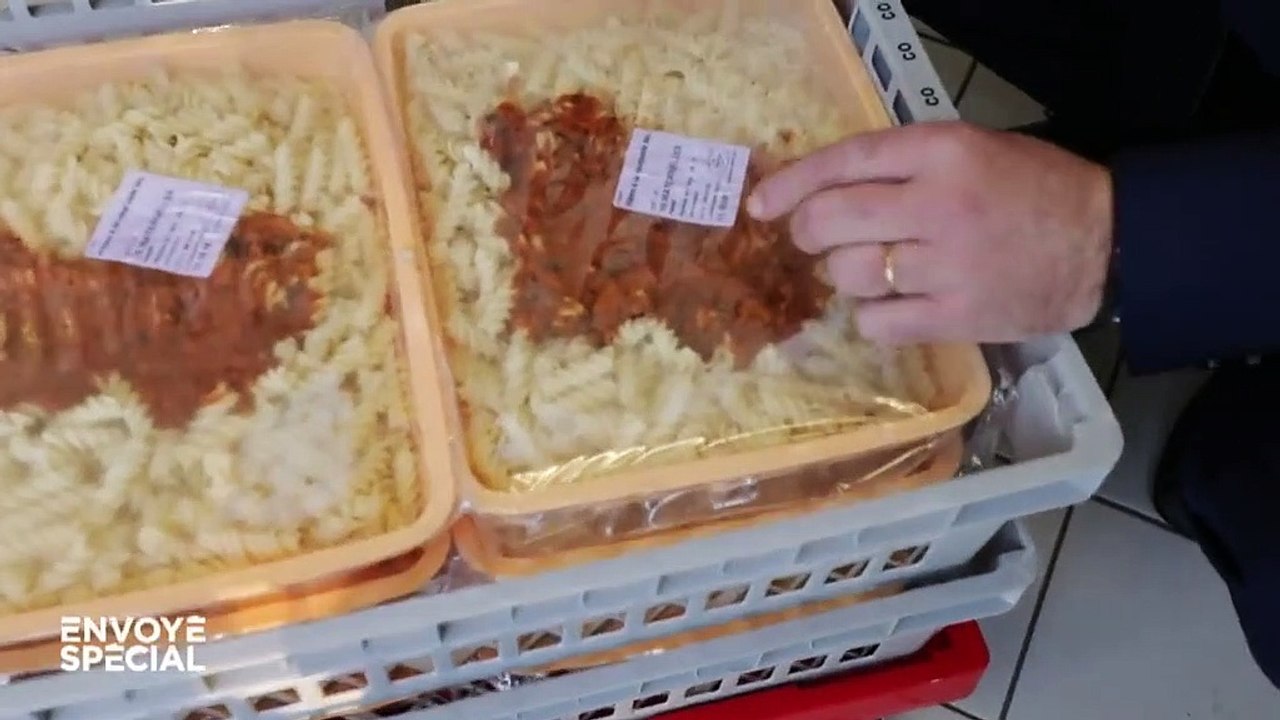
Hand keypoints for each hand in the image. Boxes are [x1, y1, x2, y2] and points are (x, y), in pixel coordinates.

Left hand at [746, 121, 1113, 344]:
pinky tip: (895, 305)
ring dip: (845, 274)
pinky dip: (873, 316)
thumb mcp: (970, 149)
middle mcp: (937, 205)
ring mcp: (945, 265)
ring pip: (848, 275)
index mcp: (942, 152)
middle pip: (831, 220)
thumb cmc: (1032, 189)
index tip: (761, 204)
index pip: (844, 162)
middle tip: (816, 238)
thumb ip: (902, 164)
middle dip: (808, 232)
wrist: (1103, 243)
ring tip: (877, 269)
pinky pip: (876, 323)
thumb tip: (821, 189)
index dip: (792, 184)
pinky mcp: (956, 317)